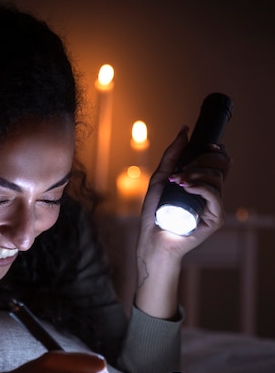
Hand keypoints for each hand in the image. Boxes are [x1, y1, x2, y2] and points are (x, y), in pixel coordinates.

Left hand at [134, 127, 231, 317]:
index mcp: (202, 185)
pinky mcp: (214, 219)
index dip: (215, 150)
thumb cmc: (155, 214)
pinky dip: (200, 186)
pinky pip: (214, 195)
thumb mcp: (161, 179)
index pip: (219, 162)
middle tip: (180, 171)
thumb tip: (184, 131)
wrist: (153, 241)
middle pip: (220, 166)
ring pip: (216, 179)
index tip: (204, 145)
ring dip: (195, 174)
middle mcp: (211, 195)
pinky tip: (185, 187)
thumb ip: (172, 156)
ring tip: (177, 181)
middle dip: (200, 161)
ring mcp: (214, 207)